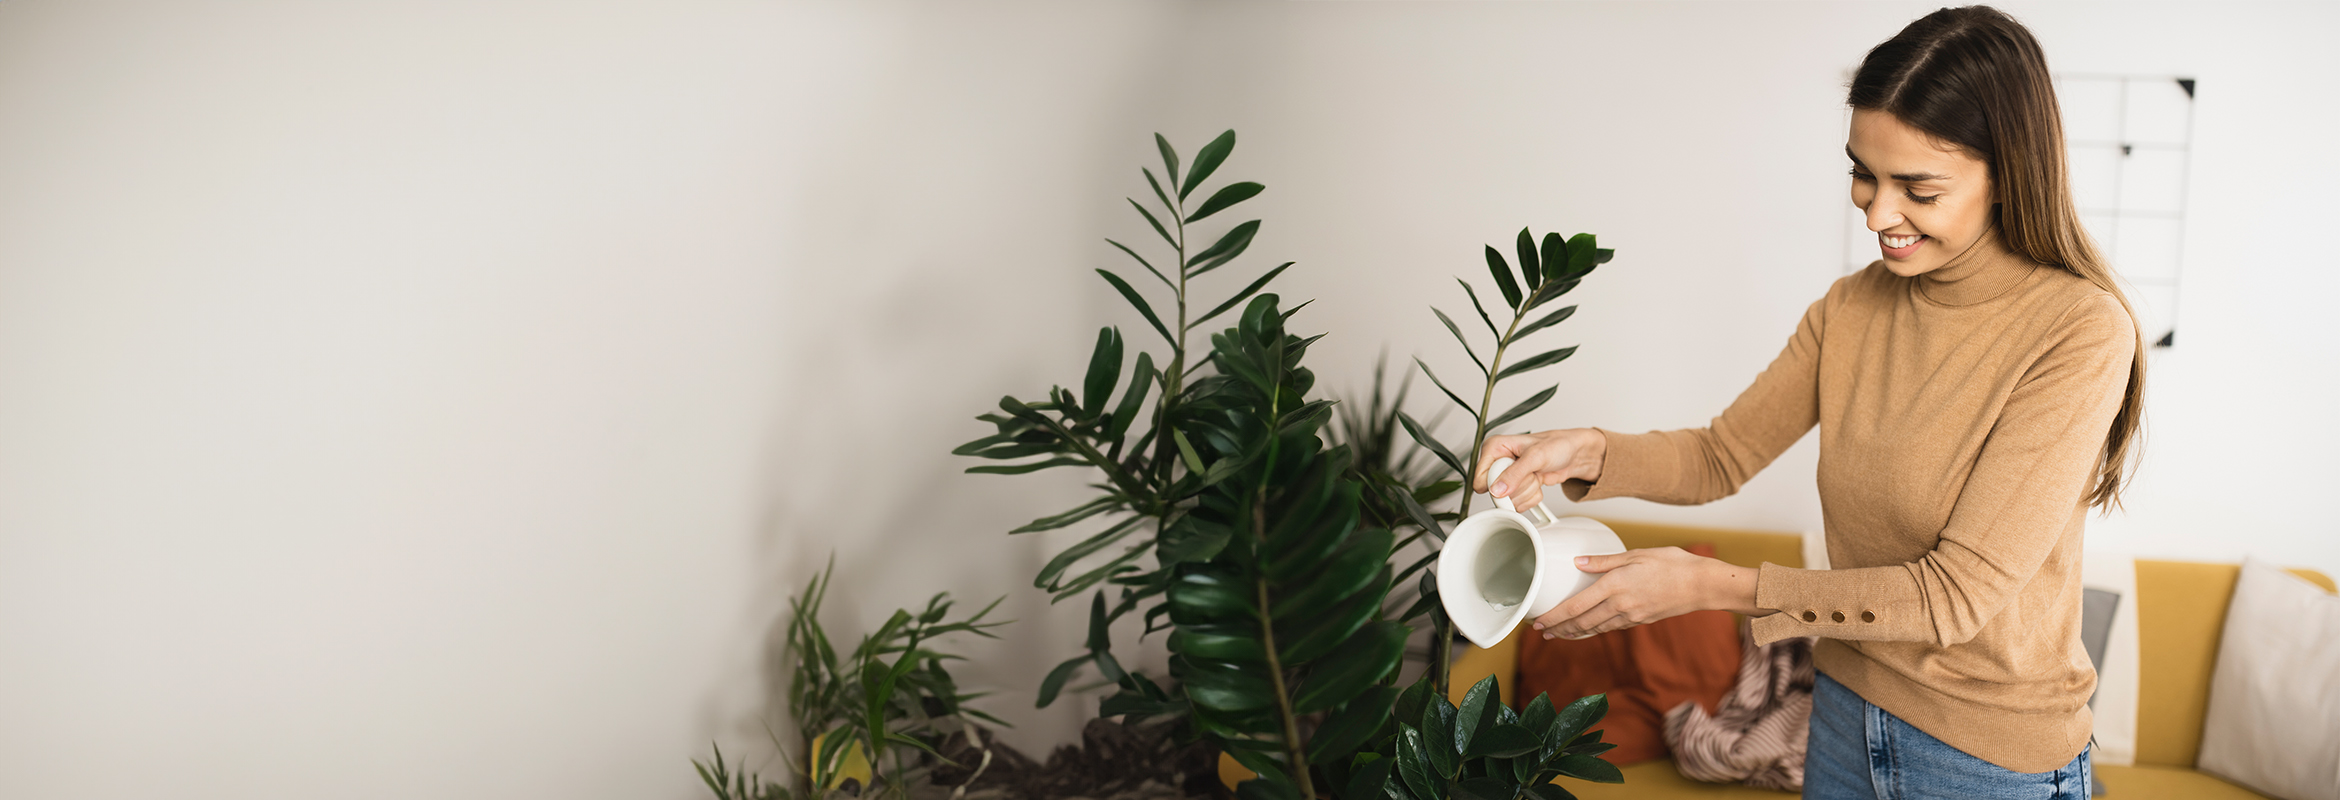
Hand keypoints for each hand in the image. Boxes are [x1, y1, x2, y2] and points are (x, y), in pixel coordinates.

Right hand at [1475, 429, 1606, 509]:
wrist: (1573, 454)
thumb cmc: (1556, 445)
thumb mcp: (1536, 456)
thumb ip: (1514, 474)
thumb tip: (1496, 490)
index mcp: (1494, 448)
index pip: (1480, 478)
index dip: (1497, 483)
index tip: (1515, 478)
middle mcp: (1497, 462)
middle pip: (1495, 493)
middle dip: (1518, 487)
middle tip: (1531, 473)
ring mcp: (1507, 477)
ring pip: (1508, 500)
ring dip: (1527, 491)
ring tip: (1536, 474)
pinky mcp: (1517, 488)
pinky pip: (1519, 503)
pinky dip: (1533, 496)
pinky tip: (1538, 481)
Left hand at [1529, 547, 1763, 638]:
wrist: (1702, 584)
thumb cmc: (1672, 563)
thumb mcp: (1636, 554)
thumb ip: (1604, 561)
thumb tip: (1578, 562)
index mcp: (1615, 586)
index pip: (1576, 606)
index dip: (1554, 617)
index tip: (1538, 622)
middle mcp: (1620, 605)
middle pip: (1581, 623)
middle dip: (1559, 629)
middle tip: (1542, 631)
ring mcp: (1631, 616)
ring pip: (1595, 629)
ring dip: (1574, 633)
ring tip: (1558, 634)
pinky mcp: (1640, 620)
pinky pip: (1611, 627)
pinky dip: (1594, 630)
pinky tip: (1587, 629)